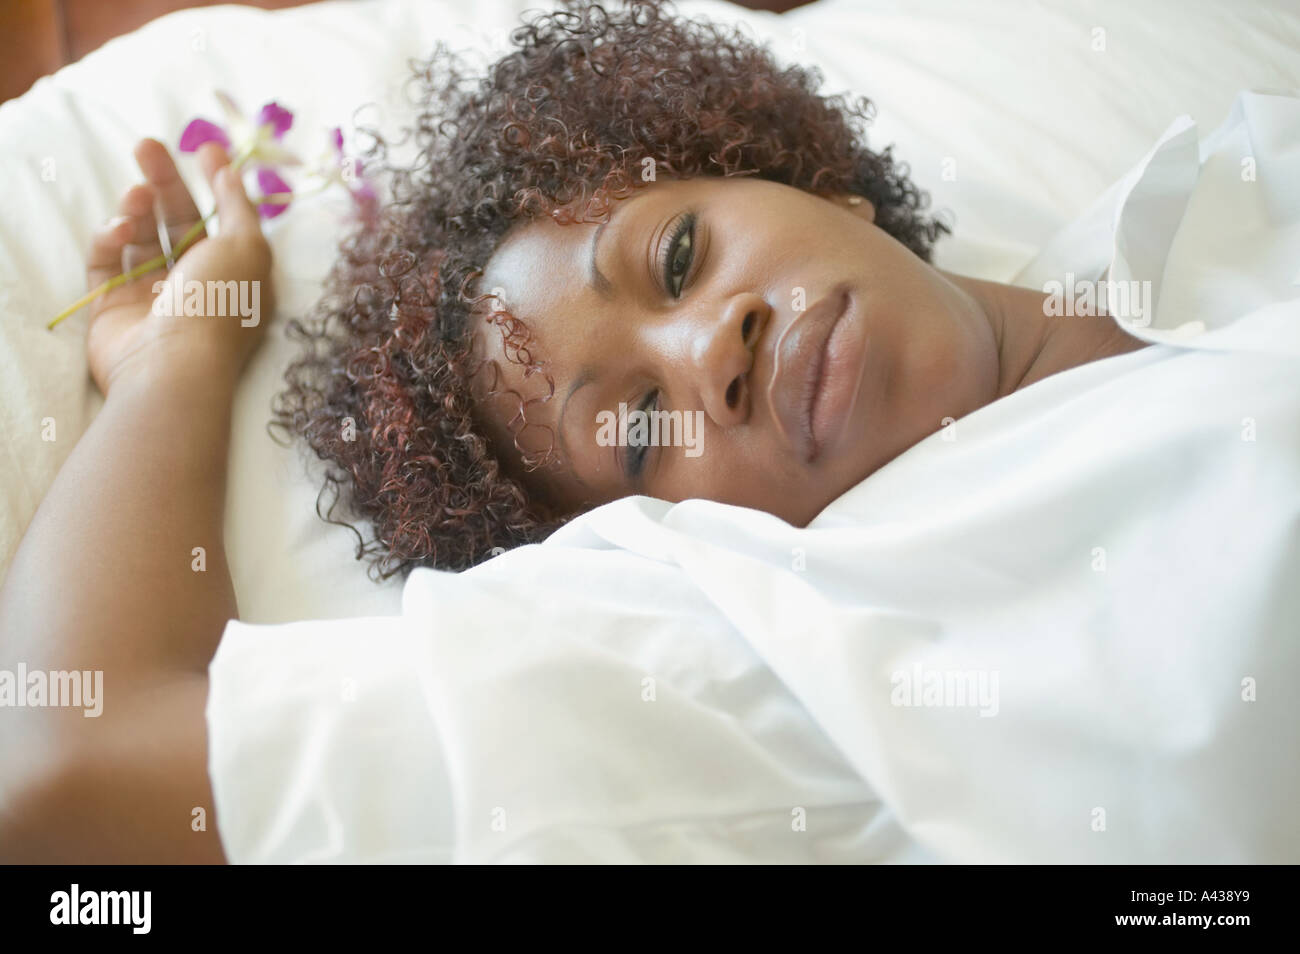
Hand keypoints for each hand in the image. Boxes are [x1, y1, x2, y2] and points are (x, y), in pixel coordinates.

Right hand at [84, 138, 274, 394]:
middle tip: (146, 144)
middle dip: (164, 182)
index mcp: (237, 275)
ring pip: (141, 239)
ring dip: (137, 210)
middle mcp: (198, 287)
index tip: (203, 146)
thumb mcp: (247, 247)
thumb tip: (230, 171)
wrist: (172, 365)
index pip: (225, 221)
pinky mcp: (114, 308)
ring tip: (136, 196)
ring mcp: (154, 298)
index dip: (216, 183)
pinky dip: (110, 240)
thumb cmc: (220, 305)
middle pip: (178, 223)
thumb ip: (238, 206)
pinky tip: (119, 232)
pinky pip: (107, 263)